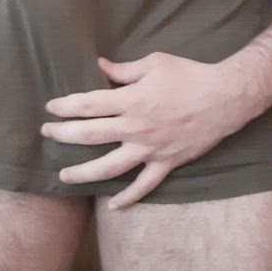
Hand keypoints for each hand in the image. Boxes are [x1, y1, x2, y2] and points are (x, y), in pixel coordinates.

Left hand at [41, 52, 254, 208]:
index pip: (89, 104)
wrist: (225, 97)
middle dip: (64, 135)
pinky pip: (145, 185)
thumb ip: (124, 70)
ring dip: (84, 173)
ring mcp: (151, 148)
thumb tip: (100, 66)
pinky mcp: (166, 162)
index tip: (50, 107)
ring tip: (64, 177)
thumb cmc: (189, 75)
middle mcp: (136, 127)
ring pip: (111, 167)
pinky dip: (129, 198)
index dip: (66, 106)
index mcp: (132, 100)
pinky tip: (113, 207)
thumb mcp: (155, 63)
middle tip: (47, 134)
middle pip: (91, 134)